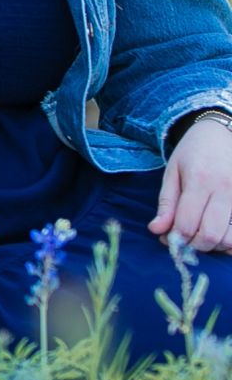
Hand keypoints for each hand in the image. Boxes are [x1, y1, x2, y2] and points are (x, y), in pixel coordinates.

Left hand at [149, 120, 231, 251]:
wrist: (221, 133)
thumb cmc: (193, 152)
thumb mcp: (172, 172)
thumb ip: (166, 203)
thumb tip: (156, 230)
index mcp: (200, 180)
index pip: (187, 223)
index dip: (176, 238)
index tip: (168, 239)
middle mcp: (226, 190)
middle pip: (211, 235)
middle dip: (194, 246)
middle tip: (185, 241)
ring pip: (230, 239)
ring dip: (214, 246)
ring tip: (201, 236)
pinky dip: (230, 241)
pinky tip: (219, 235)